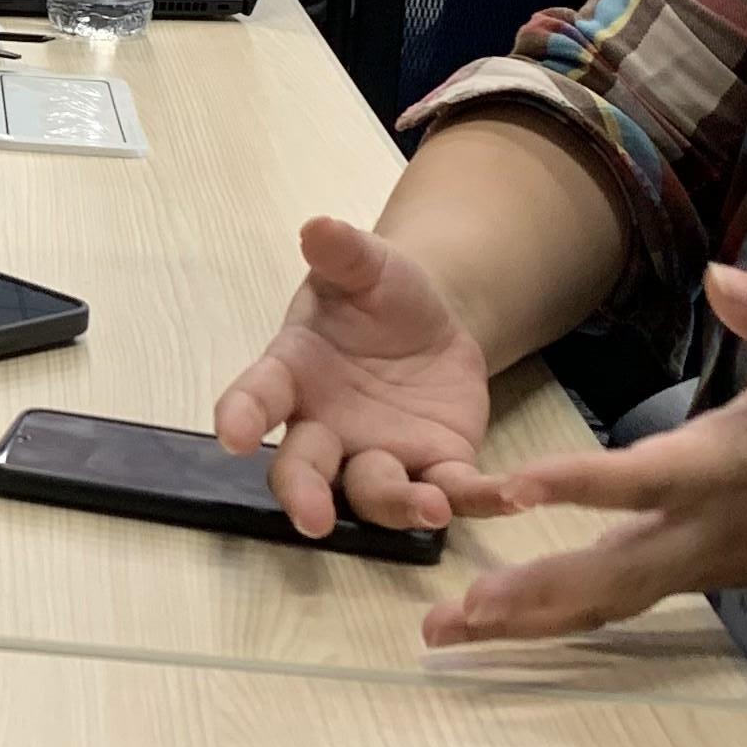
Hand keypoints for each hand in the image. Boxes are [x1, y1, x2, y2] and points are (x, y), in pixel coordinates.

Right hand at [212, 212, 499, 539]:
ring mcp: (380, 455)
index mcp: (294, 374)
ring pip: (376, 493)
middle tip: (312, 519)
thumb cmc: (377, 294)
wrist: (430, 321)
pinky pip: (454, 490)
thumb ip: (343, 253)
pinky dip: (481, 499)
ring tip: (430, 509)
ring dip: (399, 505)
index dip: (240, 417)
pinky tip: (514, 496)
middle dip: (305, 495)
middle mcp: (326, 428)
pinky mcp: (437, 466)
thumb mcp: (365, 266)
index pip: (257, 397)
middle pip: (304, 470)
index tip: (232, 436)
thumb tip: (318, 227)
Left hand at [419, 265, 746, 650]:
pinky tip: (495, 627)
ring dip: (527, 620)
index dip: (579, 484)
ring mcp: (696, 563)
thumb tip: (720, 275)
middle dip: (534, 593)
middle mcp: (704, 528)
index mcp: (731, 465)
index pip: (645, 480)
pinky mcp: (690, 576)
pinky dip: (555, 617)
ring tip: (443, 632)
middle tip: (458, 611)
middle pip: (611, 574)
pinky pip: (616, 604)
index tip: (512, 487)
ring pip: (605, 602)